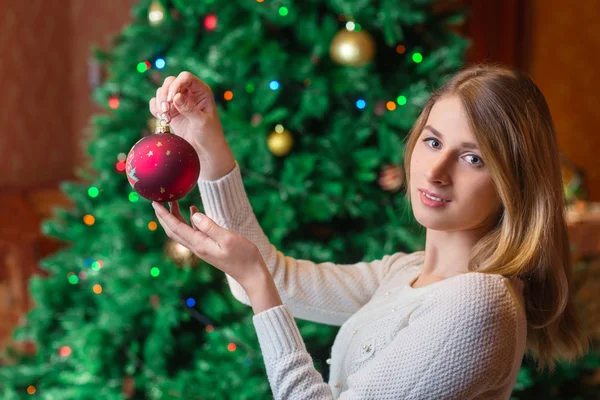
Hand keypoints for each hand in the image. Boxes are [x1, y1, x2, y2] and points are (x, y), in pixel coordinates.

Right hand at [149, 72, 226, 156]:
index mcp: (201, 91)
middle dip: (164, 94)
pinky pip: (157, 103)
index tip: (172, 99)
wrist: (205, 150)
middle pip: (170, 81)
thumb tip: (176, 96)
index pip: (186, 77)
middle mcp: (189, 93)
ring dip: (160, 103)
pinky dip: (155, 109)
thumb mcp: (201, 122)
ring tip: (165, 118)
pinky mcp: (171, 111)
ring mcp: (179, 102)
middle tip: (165, 110)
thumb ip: (189, 109)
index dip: (176, 85)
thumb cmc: (209, 135)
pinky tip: (161, 118)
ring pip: (162, 92)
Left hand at [152, 201, 266, 287]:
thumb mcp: (227, 238)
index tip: (154, 203)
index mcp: (199, 244)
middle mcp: (197, 247)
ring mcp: (203, 248)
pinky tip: (193, 211)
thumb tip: (193, 214)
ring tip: (173, 202)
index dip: (164, 215)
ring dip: (175, 217)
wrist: (252, 274)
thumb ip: (210, 226)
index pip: (176, 227)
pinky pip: (194, 232)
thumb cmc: (243, 256)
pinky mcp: (209, 247)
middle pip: (174, 230)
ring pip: (182, 231)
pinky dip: (190, 221)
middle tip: (158, 200)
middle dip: (164, 216)